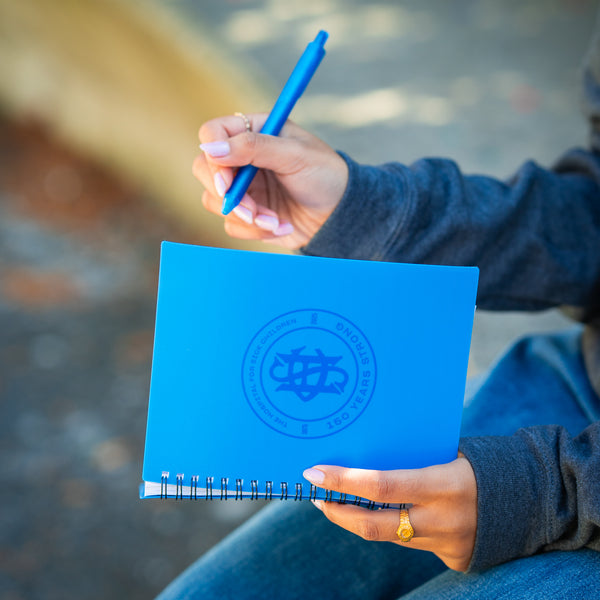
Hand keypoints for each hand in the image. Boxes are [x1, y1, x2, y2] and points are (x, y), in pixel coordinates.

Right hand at [193, 114, 347, 248]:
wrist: (340, 215)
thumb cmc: (324, 176)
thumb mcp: (294, 155)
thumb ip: (254, 148)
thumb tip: (211, 148)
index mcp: (254, 131)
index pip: (212, 134)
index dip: (213, 157)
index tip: (226, 182)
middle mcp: (242, 157)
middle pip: (203, 169)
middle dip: (228, 195)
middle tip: (251, 211)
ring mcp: (242, 186)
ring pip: (214, 201)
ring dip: (246, 216)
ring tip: (275, 220)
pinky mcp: (246, 213)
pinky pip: (232, 224)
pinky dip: (255, 231)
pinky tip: (280, 226)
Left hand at [303, 454, 476, 571]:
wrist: (533, 499)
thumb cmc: (484, 464)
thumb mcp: (448, 455)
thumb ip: (412, 463)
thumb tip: (366, 459)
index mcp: (443, 484)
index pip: (380, 487)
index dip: (342, 481)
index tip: (313, 474)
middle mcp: (443, 519)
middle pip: (373, 525)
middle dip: (336, 510)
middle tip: (316, 495)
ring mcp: (448, 544)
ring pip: (388, 536)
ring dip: (360, 520)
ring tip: (340, 503)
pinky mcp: (453, 558)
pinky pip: (411, 543)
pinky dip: (396, 527)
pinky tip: (390, 513)